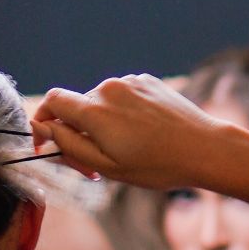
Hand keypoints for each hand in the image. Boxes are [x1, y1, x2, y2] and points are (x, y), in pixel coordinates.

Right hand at [32, 74, 225, 190]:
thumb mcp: (108, 167)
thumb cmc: (157, 165)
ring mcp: (130, 82)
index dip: (43, 121)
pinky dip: (122, 115)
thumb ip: (70, 146)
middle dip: (78, 134)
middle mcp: (109, 89)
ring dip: (102, 125)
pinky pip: (122, 97)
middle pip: (77, 107)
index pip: (52, 101)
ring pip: (100, 103)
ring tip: (126, 151)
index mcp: (95, 111)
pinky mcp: (147, 81)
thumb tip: (45, 130)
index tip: (48, 143)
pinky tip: (143, 135)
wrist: (205, 149)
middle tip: (95, 168)